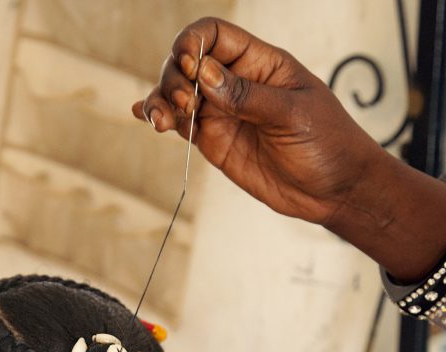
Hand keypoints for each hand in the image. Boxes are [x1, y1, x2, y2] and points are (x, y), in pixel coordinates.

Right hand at [135, 17, 385, 225]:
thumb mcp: (291, 114)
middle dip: (175, 78)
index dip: (194, 43)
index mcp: (259, 62)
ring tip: (159, 122)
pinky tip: (144, 116)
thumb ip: (247, 95)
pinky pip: (181, 125)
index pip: (214, 35)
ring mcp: (221, 113)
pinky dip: (160, 118)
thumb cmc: (326, 143)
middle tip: (184, 106)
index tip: (189, 66)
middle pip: (188, 63)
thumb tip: (203, 74)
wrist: (332, 190)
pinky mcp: (213, 142)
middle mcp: (234, 83)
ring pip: (178, 95)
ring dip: (161, 101)